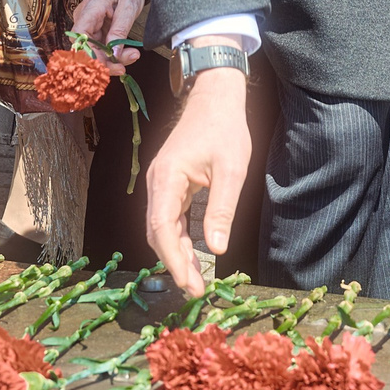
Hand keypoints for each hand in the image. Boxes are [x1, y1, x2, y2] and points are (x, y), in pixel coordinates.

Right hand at [69, 0, 147, 64]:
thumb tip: (115, 54)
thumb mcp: (128, 7)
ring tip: (131, 57)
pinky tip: (126, 55)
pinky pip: (100, 46)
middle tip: (123, 68)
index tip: (103, 65)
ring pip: (93, 50)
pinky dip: (112, 53)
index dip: (87, 54)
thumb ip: (120, 30)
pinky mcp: (96, 30)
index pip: (79, 36)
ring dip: (111, 59)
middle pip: (86, 48)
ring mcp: (89, 25)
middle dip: (104, 61)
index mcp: (90, 9)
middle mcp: (85, 18)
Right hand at [144, 53, 250, 296]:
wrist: (215, 97)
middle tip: (196, 291)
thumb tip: (217, 250)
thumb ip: (221, 209)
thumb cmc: (226, 129)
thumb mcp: (231, 170)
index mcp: (167, 177)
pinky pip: (170, 218)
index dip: (174, 260)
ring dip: (176, 255)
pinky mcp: (170, 185)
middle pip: (158, 233)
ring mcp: (161, 184)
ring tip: (195, 281)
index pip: (162, 228)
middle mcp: (157, 183)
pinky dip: (179, 240)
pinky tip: (192, 256)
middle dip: (174, 263)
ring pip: (162, 228)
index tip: (189, 284)